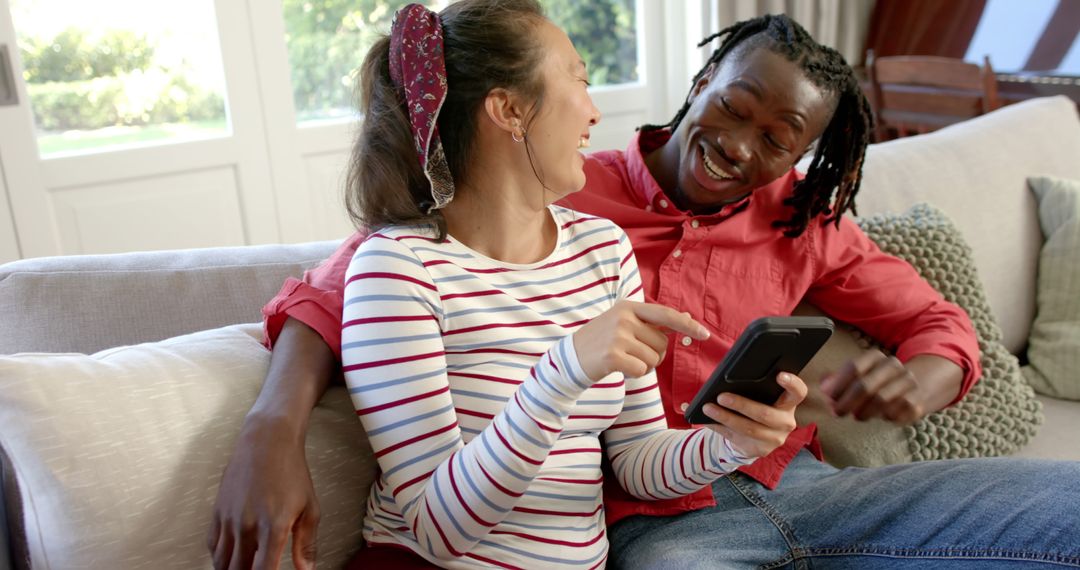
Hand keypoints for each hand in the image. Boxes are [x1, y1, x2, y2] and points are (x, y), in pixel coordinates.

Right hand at [208, 418, 319, 569]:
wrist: (267, 441)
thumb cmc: (292, 472)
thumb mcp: (310, 507)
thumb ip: (306, 543)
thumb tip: (306, 569)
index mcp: (274, 527)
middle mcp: (247, 525)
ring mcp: (229, 519)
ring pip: (221, 562)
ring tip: (243, 569)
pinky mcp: (218, 511)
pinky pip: (212, 545)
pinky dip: (219, 557)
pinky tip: (230, 558)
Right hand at [572, 300, 709, 380]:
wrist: (570, 358)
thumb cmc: (601, 341)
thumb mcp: (624, 323)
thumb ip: (653, 321)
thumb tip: (685, 316)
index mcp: (628, 307)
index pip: (666, 315)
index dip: (687, 325)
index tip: (705, 334)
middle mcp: (624, 318)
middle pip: (662, 343)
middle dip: (653, 354)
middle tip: (632, 352)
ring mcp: (617, 336)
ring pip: (654, 359)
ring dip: (644, 365)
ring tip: (624, 359)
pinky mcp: (613, 356)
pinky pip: (642, 370)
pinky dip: (635, 374)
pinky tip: (621, 368)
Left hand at [697, 372, 806, 458]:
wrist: (756, 436)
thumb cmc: (758, 405)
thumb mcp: (762, 397)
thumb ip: (756, 387)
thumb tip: (731, 377)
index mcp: (788, 404)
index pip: (798, 393)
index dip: (793, 384)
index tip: (780, 375)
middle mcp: (785, 422)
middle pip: (765, 414)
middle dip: (741, 405)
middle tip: (721, 396)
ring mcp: (774, 439)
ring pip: (748, 428)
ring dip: (725, 417)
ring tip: (708, 408)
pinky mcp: (759, 450)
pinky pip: (737, 438)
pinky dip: (720, 428)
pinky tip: (708, 421)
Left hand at [821, 350, 922, 422]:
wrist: (917, 387)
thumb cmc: (877, 383)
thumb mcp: (858, 376)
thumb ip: (837, 380)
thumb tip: (825, 386)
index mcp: (876, 357)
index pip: (854, 367)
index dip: (838, 385)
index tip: (830, 397)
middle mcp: (893, 366)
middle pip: (865, 385)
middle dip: (847, 402)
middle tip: (838, 412)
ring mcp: (907, 382)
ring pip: (881, 400)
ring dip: (864, 411)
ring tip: (857, 415)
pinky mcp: (916, 400)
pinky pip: (896, 412)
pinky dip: (883, 417)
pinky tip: (879, 417)